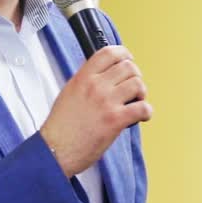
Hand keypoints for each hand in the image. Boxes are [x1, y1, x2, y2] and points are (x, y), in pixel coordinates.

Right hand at [40, 46, 152, 177]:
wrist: (55, 150)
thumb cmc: (60, 128)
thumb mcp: (68, 94)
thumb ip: (85, 81)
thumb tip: (102, 76)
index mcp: (82, 78)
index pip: (109, 53)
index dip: (124, 54)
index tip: (128, 60)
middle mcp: (95, 86)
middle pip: (128, 67)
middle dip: (135, 76)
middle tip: (133, 88)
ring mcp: (106, 102)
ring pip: (137, 84)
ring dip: (142, 93)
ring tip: (137, 102)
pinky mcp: (115, 120)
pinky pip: (142, 108)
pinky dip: (146, 111)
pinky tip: (141, 116)